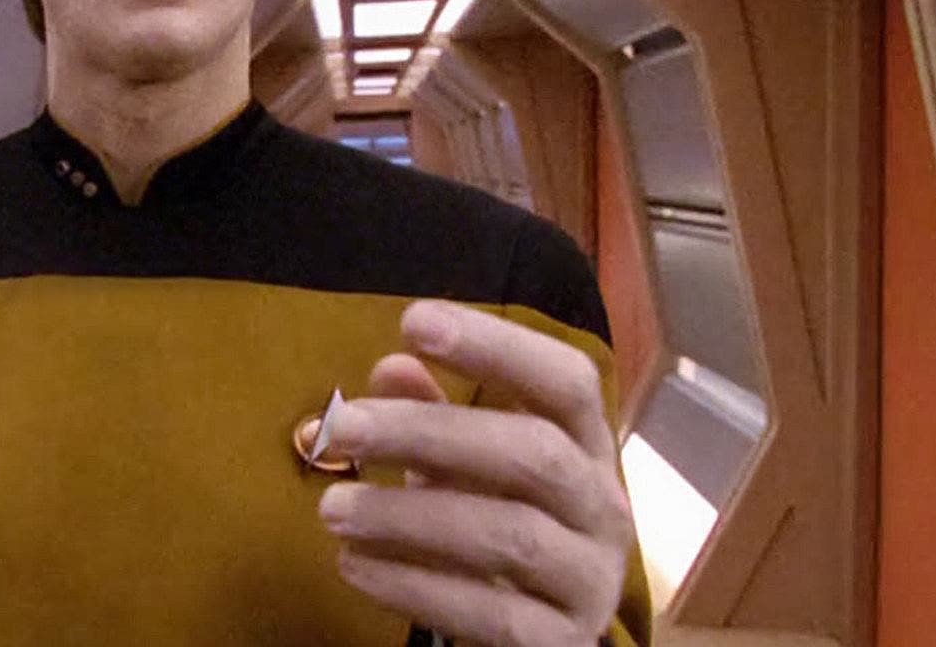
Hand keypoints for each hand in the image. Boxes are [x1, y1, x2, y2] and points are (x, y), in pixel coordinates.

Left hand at [315, 299, 632, 646]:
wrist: (544, 634)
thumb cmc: (499, 524)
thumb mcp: (466, 466)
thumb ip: (433, 415)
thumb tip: (392, 366)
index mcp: (587, 446)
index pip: (566, 381)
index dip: (497, 346)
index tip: (413, 321)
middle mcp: (604, 507)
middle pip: (532, 453)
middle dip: (429, 433)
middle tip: (341, 426)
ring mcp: (590, 581)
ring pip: (510, 537)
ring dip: (408, 516)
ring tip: (330, 507)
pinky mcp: (561, 645)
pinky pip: (492, 615)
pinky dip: (415, 587)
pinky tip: (353, 566)